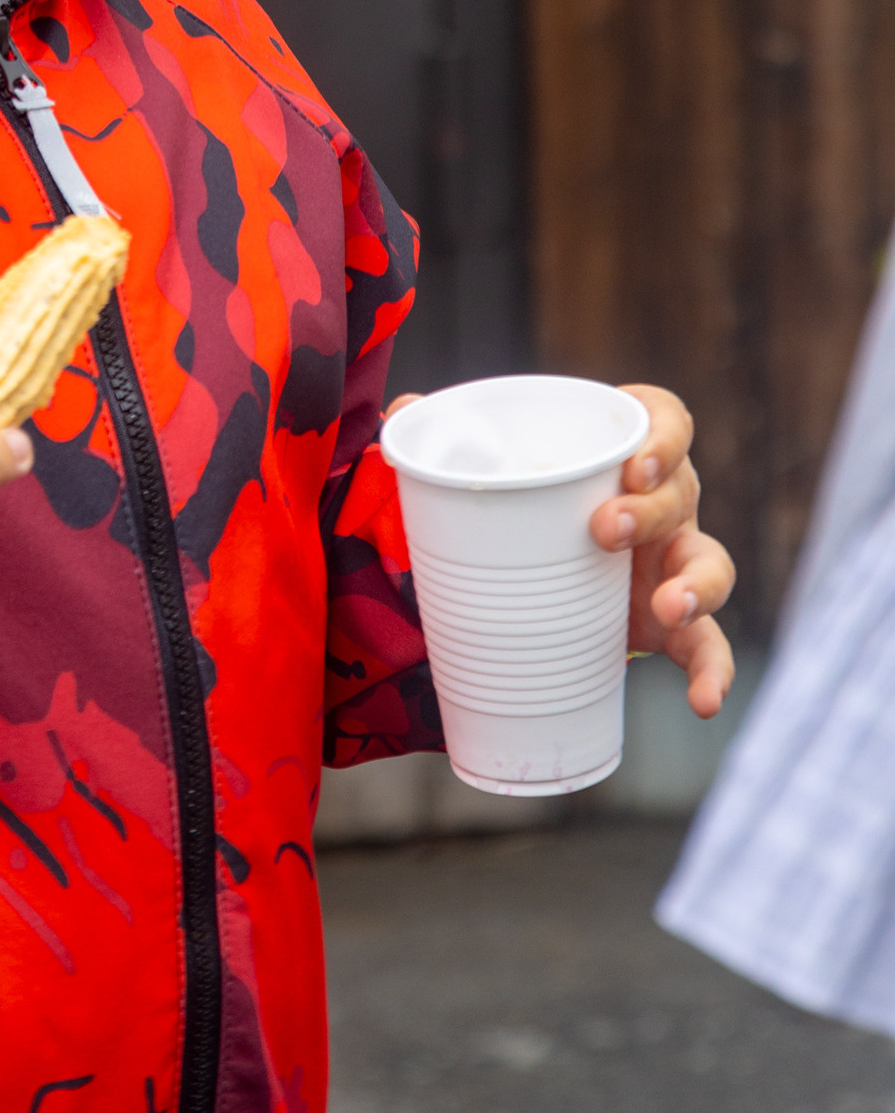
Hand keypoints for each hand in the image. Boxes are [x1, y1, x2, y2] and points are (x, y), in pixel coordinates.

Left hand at [386, 381, 735, 718]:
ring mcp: (673, 563)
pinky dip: (714, 672)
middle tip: (604, 528)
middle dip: (650, 510)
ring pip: (710, 565)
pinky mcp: (672, 624)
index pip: (664, 421)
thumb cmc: (520, 507)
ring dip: (697, 585)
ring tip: (668, 606)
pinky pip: (708, 647)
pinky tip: (703, 702)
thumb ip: (444, 439)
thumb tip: (399, 410)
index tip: (632, 462)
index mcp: (623, 452)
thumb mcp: (487, 470)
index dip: (661, 436)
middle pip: (680, 491)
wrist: (534, 577)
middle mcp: (663, 502)